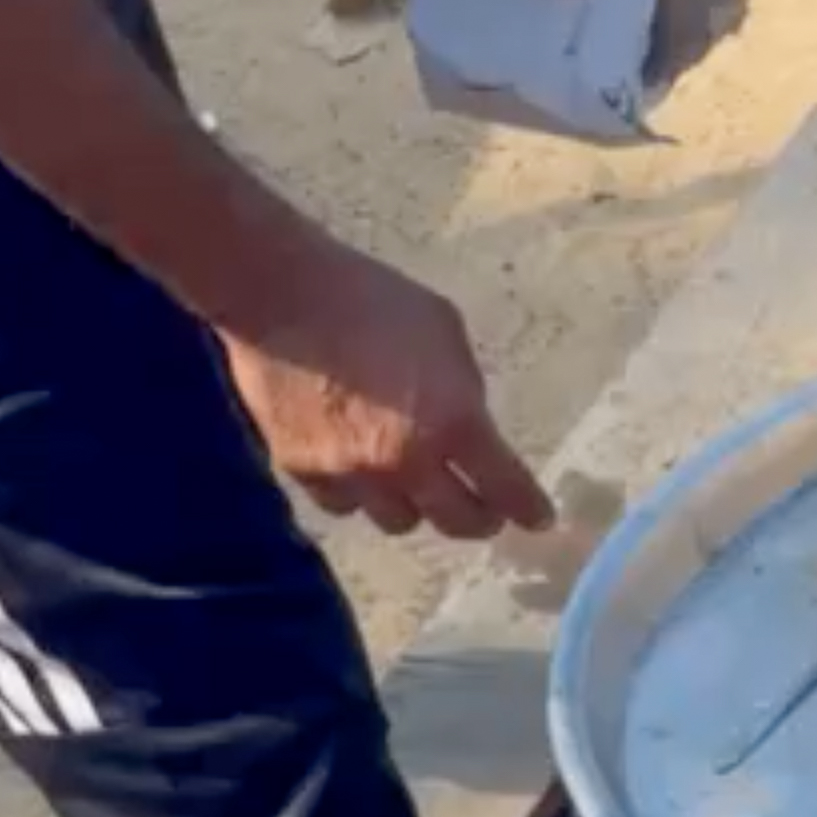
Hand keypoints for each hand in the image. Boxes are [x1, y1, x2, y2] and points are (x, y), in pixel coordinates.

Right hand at [223, 252, 557, 539]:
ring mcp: (351, 473)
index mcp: (453, 422)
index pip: (505, 488)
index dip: (527, 509)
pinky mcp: (303, 471)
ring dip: (415, 507)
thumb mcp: (445, 331)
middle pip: (456, 522)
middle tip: (484, 511)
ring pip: (399, 521)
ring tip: (415, 486)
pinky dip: (358, 495)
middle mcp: (406, 462)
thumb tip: (468, 425)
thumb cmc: (371, 298)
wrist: (279, 293)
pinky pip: (344, 504)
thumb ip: (463, 388)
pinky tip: (360, 473)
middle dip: (478, 519)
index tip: (537, 519)